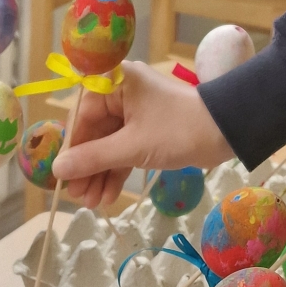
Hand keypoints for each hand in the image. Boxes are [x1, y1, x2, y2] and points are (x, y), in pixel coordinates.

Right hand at [52, 59, 233, 209]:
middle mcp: (122, 93)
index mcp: (115, 82)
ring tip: (92, 204)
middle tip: (78, 198)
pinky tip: (107, 196)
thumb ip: (93, 158)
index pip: (82, 116)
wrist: (227, 130)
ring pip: (109, 145)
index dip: (71, 149)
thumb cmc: (178, 129)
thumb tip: (58, 169)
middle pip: (94, 133)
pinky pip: (124, 150)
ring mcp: (136, 113)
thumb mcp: (132, 146)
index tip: (61, 177)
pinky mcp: (148, 130)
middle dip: (87, 167)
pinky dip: (117, 171)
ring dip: (100, 174)